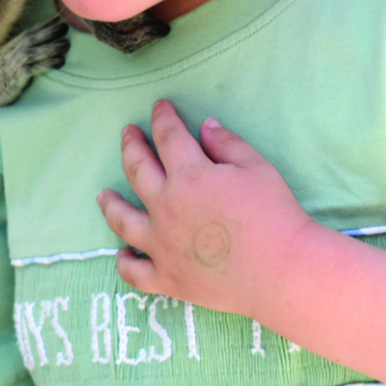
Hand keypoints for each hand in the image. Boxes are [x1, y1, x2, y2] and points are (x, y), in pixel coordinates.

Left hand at [98, 100, 313, 317]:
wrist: (282, 270)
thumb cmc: (274, 214)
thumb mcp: (256, 167)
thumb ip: (226, 144)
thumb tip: (205, 126)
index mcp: (189, 176)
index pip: (168, 137)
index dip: (162, 118)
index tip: (158, 107)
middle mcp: (166, 207)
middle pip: (137, 170)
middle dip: (131, 146)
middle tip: (127, 134)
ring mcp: (161, 246)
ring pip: (123, 221)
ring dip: (111, 204)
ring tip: (103, 195)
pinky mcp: (167, 279)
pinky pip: (135, 271)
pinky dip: (125, 261)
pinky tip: (123, 253)